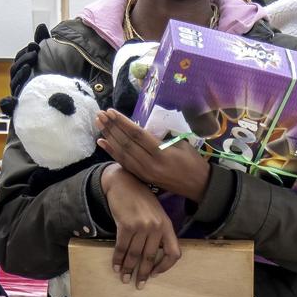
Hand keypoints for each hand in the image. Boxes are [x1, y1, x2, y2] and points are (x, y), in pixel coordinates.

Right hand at [7, 24, 48, 102]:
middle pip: (16, 69)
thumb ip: (44, 40)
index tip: (36, 46)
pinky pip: (14, 100)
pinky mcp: (23, 102)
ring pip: (14, 82)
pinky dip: (11, 99)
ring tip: (29, 67)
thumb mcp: (51, 55)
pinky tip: (20, 90)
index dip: (26, 51)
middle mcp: (20, 79)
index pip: (20, 58)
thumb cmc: (55, 72)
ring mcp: (21, 91)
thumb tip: (42, 25)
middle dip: (24, 60)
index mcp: (24, 67)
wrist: (65, 91)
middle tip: (35, 54)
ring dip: (20, 74)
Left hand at [96, 109, 211, 202]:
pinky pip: (124, 163)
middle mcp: (150, 164)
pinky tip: (102, 142)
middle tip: (100, 114)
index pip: (137, 134)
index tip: (111, 111)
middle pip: (126, 143)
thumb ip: (161, 136)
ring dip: (109, 137)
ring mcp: (144, 172)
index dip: (122, 122)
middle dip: (112, 127)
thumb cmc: (192, 161)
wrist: (198, 185)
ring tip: (99, 123)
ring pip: (122, 153)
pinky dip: (112, 152)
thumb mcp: (181, 143)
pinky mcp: (142, 177)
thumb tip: (142, 126)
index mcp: (162, 153)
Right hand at [101, 164, 181, 286]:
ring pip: (134, 254)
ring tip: (124, 279)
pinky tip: (116, 267)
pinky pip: (122, 248)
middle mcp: (157, 227)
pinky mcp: (126, 225)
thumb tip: (154, 256)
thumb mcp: (157, 213)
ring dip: (128, 269)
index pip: (174, 253)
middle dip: (143, 273)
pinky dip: (118, 259)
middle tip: (138, 284)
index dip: (166, 267)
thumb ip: (159, 232)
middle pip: (151, 257)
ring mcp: (142, 226)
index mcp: (167, 225)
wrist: (124, 183)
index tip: (156, 274)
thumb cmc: (141, 199)